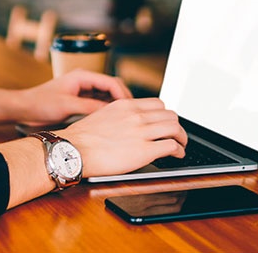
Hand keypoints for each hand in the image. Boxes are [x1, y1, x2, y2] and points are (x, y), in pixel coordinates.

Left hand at [14, 69, 132, 125]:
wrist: (24, 109)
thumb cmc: (41, 103)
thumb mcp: (67, 106)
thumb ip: (90, 107)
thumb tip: (113, 112)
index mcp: (83, 76)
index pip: (112, 82)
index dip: (124, 95)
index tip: (132, 110)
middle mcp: (85, 81)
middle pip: (113, 87)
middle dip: (124, 100)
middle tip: (133, 116)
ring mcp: (84, 90)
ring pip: (108, 96)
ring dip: (116, 106)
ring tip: (126, 121)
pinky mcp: (81, 100)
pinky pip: (99, 103)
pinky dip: (107, 111)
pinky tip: (112, 122)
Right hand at [63, 97, 186, 176]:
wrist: (74, 150)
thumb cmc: (83, 138)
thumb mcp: (103, 115)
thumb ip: (120, 115)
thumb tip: (129, 123)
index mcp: (125, 105)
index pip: (158, 104)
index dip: (165, 115)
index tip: (165, 123)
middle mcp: (136, 115)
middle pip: (170, 115)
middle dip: (176, 126)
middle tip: (176, 135)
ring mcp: (141, 132)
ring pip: (175, 128)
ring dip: (182, 138)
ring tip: (181, 145)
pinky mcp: (144, 151)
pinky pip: (171, 146)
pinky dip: (179, 150)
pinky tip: (177, 154)